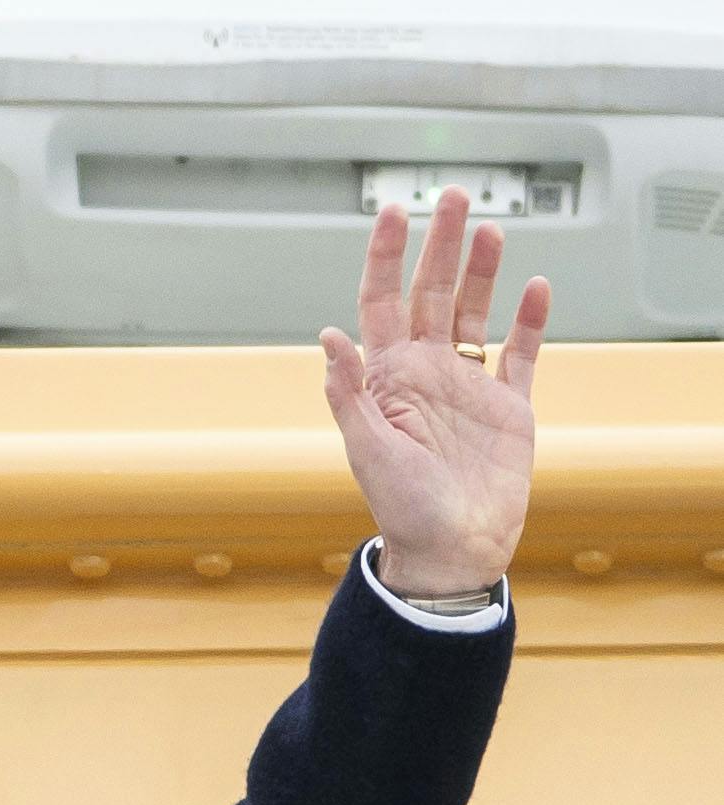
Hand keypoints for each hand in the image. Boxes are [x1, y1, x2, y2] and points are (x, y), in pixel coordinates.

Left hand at [321, 187, 551, 598]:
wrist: (451, 549)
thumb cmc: (400, 508)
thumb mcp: (366, 449)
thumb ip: (349, 392)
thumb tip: (328, 337)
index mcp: (387, 379)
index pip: (380, 303)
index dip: (385, 257)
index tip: (393, 213)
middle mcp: (426, 374)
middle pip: (432, 294)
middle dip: (441, 245)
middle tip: (452, 196)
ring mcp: (468, 386)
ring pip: (476, 313)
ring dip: (482, 271)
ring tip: (490, 229)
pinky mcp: (508, 406)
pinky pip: (520, 353)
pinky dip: (529, 320)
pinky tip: (535, 285)